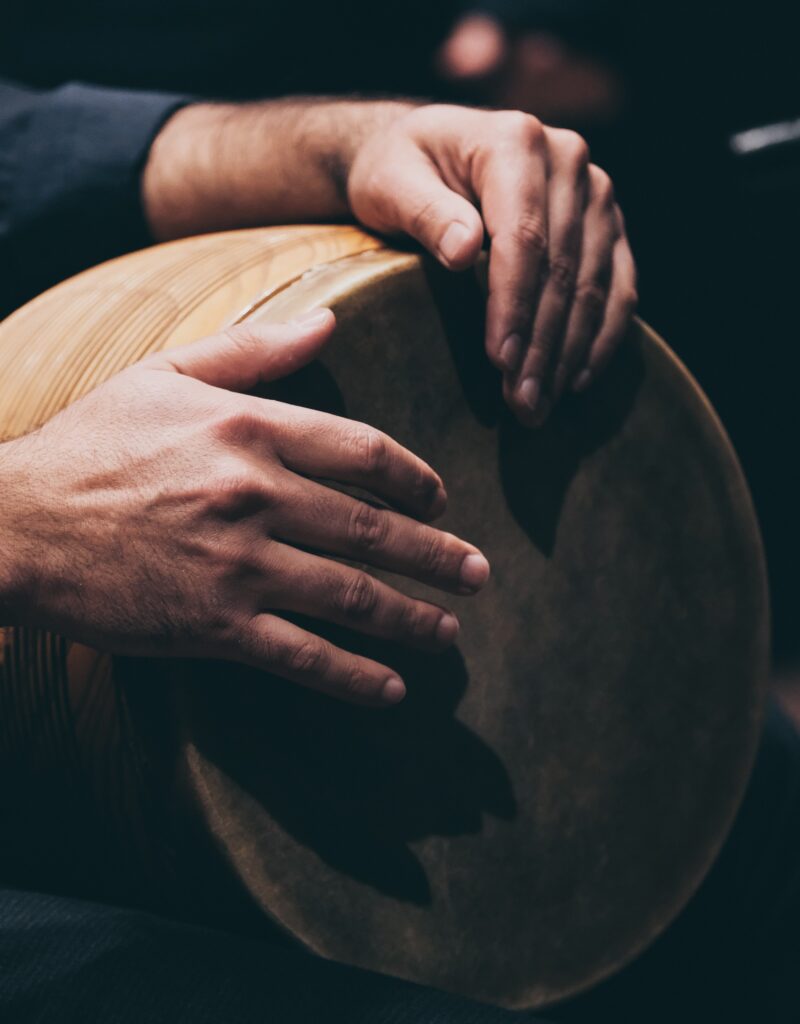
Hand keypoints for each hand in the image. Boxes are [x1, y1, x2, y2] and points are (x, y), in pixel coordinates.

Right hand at [0, 311, 488, 705]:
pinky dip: (353, 675)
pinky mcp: (211, 624)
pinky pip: (301, 655)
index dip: (416, 478)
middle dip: (437, 555)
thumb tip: (329, 321)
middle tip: (480, 575)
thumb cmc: (93, 442)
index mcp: (248, 429)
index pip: (363, 452)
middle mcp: (253, 494)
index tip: (441, 500)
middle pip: (372, 528)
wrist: (17, 522)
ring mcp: (235, 564)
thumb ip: (255, 349)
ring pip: (350, 594)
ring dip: (412, 617)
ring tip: (451, 631)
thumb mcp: (167, 374)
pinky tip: (392, 688)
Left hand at [347, 104, 636, 423]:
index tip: (501, 360)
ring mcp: (595, 193)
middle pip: (564, 268)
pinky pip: (619, 286)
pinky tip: (577, 380)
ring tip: (540, 405)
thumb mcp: (391, 181)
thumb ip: (424, 210)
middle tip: (522, 404)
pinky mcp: (607, 225)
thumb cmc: (400, 169)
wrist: (428, 151)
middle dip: (542, 344)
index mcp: (516, 142)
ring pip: (595, 285)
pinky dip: (602, 337)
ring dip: (570, 353)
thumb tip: (463, 251)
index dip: (514, 304)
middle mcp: (568, 159)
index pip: (523, 237)